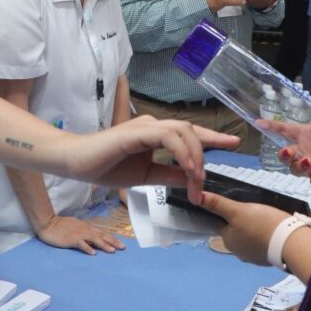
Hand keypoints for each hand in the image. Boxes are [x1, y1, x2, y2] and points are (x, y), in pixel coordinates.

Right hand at [36, 215, 124, 254]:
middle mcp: (85, 230)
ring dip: (104, 245)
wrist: (48, 223)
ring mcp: (79, 234)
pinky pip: (81, 244)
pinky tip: (93, 253)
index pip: (102, 232)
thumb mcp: (76, 226)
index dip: (112, 238)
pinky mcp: (71, 239)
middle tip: (123, 248)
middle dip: (113, 242)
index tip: (120, 243)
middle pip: (102, 236)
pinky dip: (87, 248)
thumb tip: (94, 235)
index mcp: (86, 227)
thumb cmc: (61, 225)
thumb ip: (85, 230)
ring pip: (94, 239)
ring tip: (112, 251)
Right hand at [68, 116, 239, 202]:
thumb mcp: (146, 176)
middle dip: (205, 154)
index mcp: (155, 134)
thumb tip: (192, 180)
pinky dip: (181, 152)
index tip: (234, 142)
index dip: (213, 137)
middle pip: (192, 131)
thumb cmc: (105, 167)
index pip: (190, 133)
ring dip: (194, 156)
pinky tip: (185, 169)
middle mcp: (153, 126)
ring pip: (183, 132)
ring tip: (195, 179)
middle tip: (203, 184)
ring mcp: (145, 127)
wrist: (77, 164)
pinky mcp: (136, 132)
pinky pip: (168, 138)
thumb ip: (169, 175)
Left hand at [199, 191, 287, 265]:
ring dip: (254, 230)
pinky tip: (272, 228)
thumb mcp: (238, 210)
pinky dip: (265, 237)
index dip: (227, 213)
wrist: (290, 243)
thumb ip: (218, 204)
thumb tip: (196, 198)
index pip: (221, 224)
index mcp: (228, 240)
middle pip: (236, 232)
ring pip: (249, 238)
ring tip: (264, 217)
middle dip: (242, 222)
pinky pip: (262, 244)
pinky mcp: (268, 258)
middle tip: (253, 209)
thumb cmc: (261, 223)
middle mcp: (237, 252)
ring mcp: (254, 257)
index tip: (236, 205)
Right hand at [266, 89, 310, 186]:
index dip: (272, 127)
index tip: (259, 122)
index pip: (285, 130)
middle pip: (286, 155)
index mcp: (307, 135)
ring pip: (296, 169)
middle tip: (288, 151)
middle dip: (283, 155)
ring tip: (309, 160)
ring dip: (298, 166)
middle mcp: (307, 151)